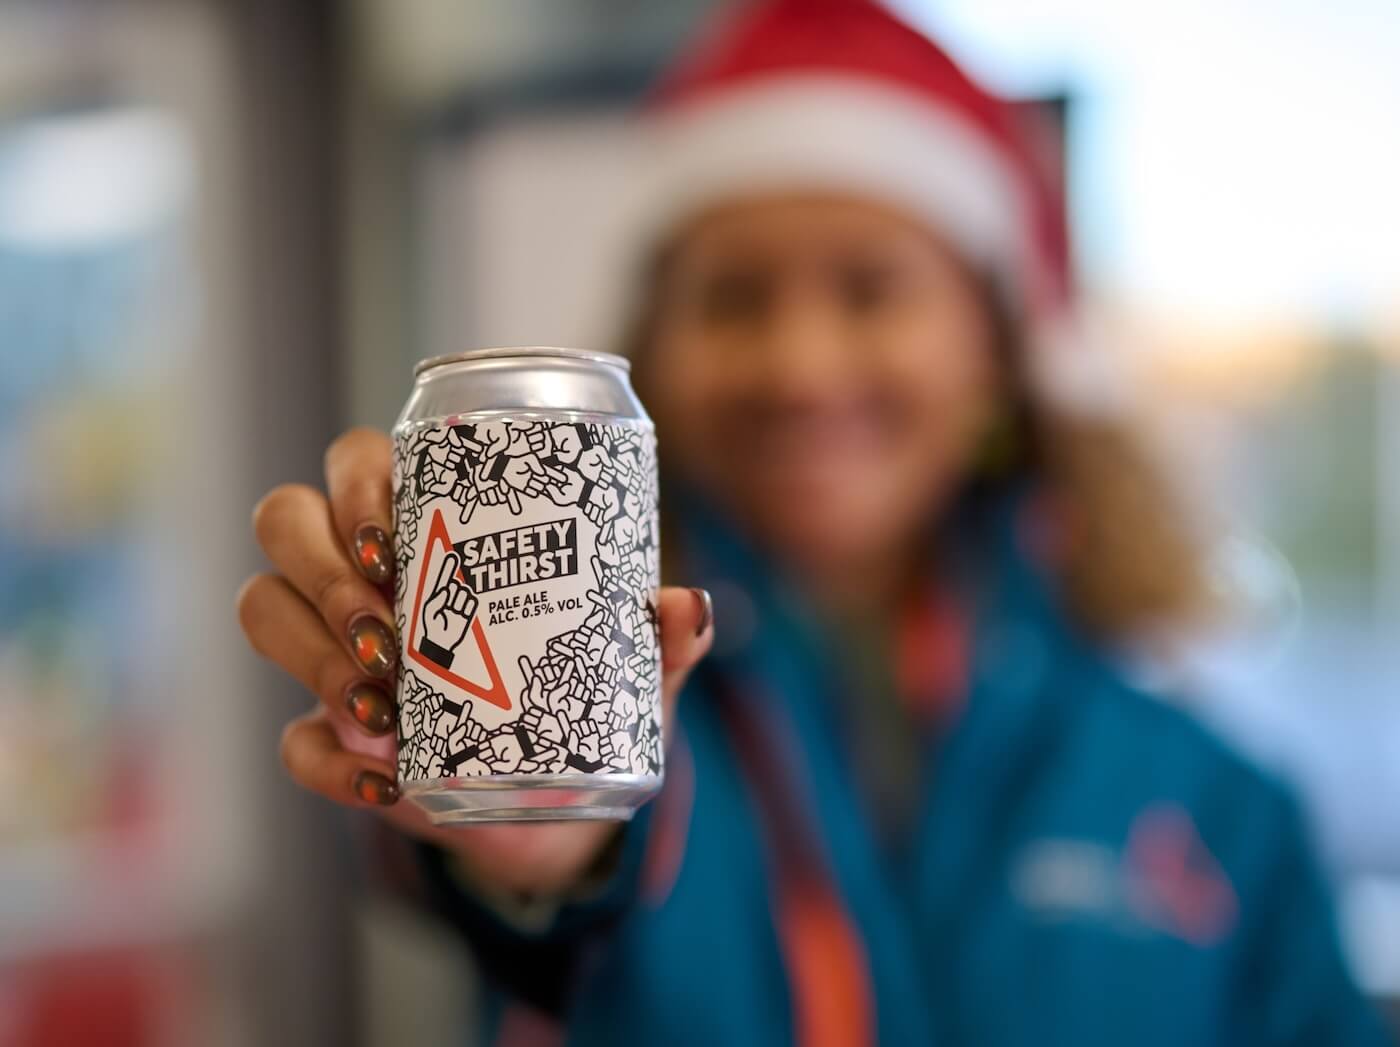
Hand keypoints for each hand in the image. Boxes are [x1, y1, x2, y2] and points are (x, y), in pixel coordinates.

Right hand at [237, 427, 712, 894]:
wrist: (555, 800)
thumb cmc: (580, 692)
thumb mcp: (626, 665)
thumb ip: (661, 637)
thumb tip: (690, 607)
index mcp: (425, 524)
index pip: (357, 464)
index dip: (355, 488)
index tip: (395, 544)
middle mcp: (361, 575)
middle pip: (286, 521)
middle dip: (323, 569)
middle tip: (387, 627)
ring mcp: (332, 651)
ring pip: (263, 608)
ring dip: (309, 651)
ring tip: (382, 703)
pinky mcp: (329, 736)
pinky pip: (291, 740)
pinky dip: (328, 760)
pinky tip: (385, 778)